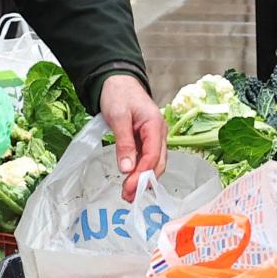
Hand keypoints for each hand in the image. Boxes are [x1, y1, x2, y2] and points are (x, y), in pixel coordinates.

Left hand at [96, 74, 165, 201]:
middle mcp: (159, 133)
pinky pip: (147, 159)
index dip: (142, 174)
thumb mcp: (118, 116)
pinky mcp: (147, 140)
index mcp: (155, 125)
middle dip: (144, 181)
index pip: (153, 155)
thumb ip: (124, 142)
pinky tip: (130, 181)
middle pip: (157, 163)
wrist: (116, 81)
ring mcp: (154, 137)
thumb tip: (127, 169)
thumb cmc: (118, 94)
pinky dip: (139, 171)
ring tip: (128, 193)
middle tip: (128, 196)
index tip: (129, 187)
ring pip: (154, 163)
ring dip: (142, 179)